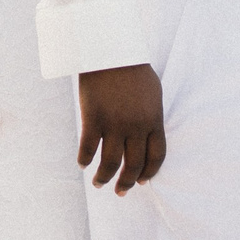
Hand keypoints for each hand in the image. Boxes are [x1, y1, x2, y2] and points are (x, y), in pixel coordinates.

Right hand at [77, 64, 164, 194]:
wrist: (109, 47)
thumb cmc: (131, 66)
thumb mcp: (152, 92)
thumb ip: (151, 115)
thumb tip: (150, 135)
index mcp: (154, 119)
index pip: (156, 157)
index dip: (148, 173)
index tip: (141, 181)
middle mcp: (136, 126)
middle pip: (134, 164)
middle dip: (126, 182)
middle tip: (120, 192)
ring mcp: (114, 123)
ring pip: (110, 163)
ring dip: (104, 178)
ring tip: (99, 183)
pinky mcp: (93, 117)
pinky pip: (88, 148)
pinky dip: (85, 159)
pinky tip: (82, 164)